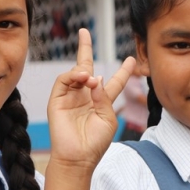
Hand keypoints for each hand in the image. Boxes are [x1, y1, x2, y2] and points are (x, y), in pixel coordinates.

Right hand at [47, 29, 135, 172]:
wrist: (77, 158)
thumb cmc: (95, 143)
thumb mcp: (108, 118)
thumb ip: (104, 97)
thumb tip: (95, 78)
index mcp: (102, 102)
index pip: (114, 82)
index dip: (123, 71)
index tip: (132, 60)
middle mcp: (86, 96)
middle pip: (87, 68)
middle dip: (85, 49)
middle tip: (85, 32)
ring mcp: (70, 97)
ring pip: (76, 72)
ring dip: (83, 70)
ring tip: (90, 78)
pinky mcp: (57, 100)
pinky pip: (63, 80)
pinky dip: (73, 75)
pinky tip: (82, 78)